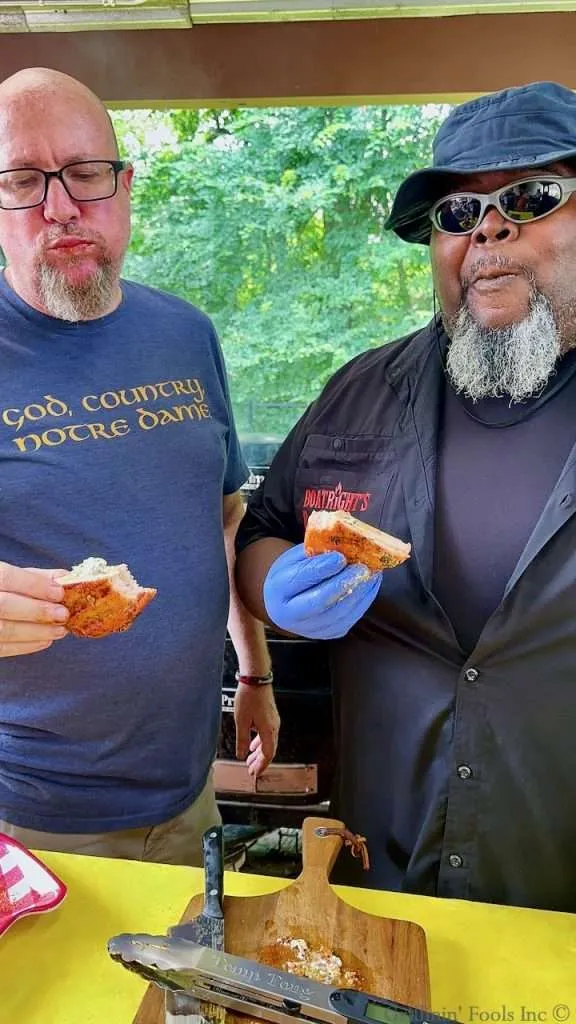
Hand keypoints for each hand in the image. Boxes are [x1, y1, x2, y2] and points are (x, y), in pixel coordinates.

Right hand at [0, 563, 68, 656]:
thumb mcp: (9, 576)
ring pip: (4, 630)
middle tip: (63, 614)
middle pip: (4, 605)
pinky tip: (44, 640)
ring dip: (36, 631)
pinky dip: (25, 645)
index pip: (6, 577)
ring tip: (59, 630)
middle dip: (37, 611)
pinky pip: (1, 648)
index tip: (59, 592)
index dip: (34, 585)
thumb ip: (35, 577)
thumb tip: (66, 579)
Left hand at [234, 682, 279, 777]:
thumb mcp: (241, 721)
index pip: (268, 754)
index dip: (261, 766)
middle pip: (269, 750)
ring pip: (268, 742)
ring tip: (249, 759)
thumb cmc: (249, 697)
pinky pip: (266, 734)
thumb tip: (241, 754)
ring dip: (258, 752)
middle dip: (259, 762)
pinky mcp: (269, 716)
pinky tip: (253, 744)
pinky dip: (259, 742)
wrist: (255, 679)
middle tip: (251, 770)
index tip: (255, 773)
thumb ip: (242, 740)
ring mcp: (273, 721)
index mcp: (269, 730)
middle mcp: (274, 727)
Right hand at [263, 543, 381, 639]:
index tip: (340, 557)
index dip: (321, 568)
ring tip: (373, 574)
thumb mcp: (295, 558)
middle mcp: (290, 615)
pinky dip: (364, 601)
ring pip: (339, 614)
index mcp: (278, 590)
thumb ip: (314, 552)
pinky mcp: (329, 633)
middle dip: (343, 584)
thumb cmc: (293, 574)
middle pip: (320, 602)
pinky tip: (371, 585)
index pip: (300, 580)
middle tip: (362, 568)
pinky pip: (350, 619)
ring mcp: (311, 629)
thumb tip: (341, 545)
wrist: (287, 602)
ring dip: (360, 593)